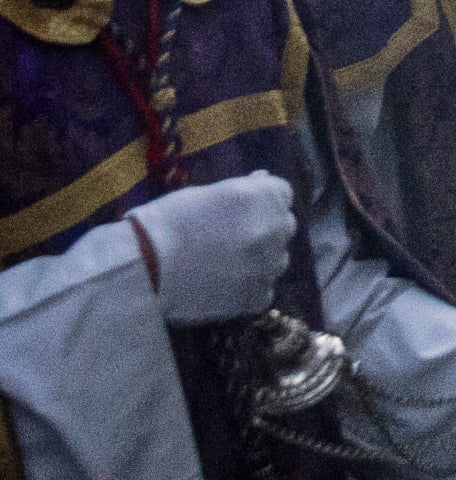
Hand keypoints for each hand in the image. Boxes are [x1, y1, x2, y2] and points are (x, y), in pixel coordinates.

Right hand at [135, 171, 296, 322]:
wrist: (147, 268)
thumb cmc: (169, 221)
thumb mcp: (207, 192)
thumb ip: (242, 189)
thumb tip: (261, 181)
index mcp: (263, 197)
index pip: (282, 193)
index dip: (262, 200)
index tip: (243, 208)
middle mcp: (274, 230)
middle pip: (283, 225)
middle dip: (266, 227)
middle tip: (233, 236)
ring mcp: (269, 266)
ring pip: (277, 259)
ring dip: (261, 258)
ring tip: (227, 263)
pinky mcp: (257, 298)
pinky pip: (264, 289)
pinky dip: (249, 287)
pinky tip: (224, 284)